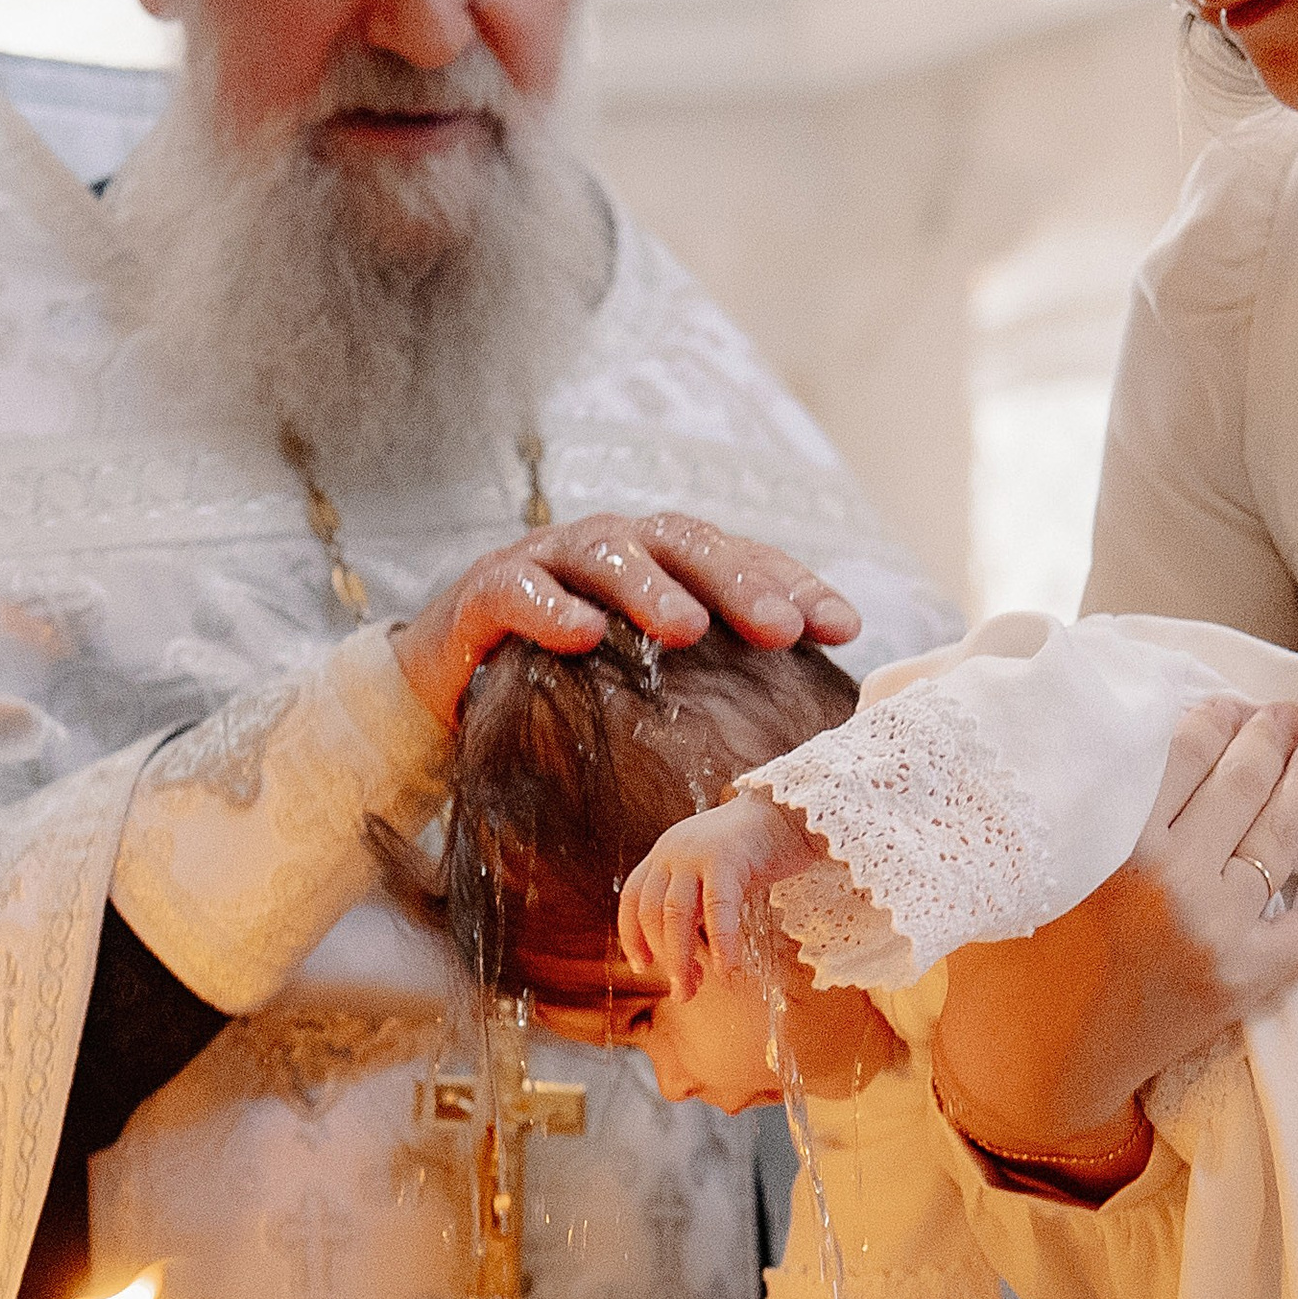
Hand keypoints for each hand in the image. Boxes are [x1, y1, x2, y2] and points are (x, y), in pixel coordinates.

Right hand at [394, 512, 861, 728]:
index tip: (842, 628)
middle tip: (779, 627)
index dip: (794, 585)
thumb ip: (714, 696)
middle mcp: (616, 550)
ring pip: (607, 554)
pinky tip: (581, 632)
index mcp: (668, 568)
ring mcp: (549, 561)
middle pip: (687, 547)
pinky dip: (550, 606)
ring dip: (651, 587)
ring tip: (688, 628)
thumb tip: (811, 751)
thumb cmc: (571, 686)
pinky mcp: (485, 590)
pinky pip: (518, 588)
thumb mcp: (650, 691)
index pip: (743, 562)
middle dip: (738, 582)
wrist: (454, 685)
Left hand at [619, 793, 816, 998]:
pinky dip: (721, 942)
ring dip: (682, 958)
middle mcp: (671, 851)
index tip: (642, 967)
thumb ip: (694, 901)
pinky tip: (727, 968)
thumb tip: (685, 954)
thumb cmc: (756, 850)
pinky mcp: (726, 857)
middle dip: (664, 958)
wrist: (791, 811)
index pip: (633, 900)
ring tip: (693, 987)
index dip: (632, 937)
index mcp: (664, 854)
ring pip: (676, 914)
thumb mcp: (712, 872)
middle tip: (683, 991)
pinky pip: (718, 907)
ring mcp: (696, 852)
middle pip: (652, 913)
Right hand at [932, 694, 1297, 1163]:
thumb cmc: (1021, 960)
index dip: (1218, 718)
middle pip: (1243, 781)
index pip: (1185, 753)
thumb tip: (1107, 734)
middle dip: (1275, 737)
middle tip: (1292, 715)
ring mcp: (1217, 928)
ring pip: (1284, 833)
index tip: (1230, 707)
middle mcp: (1171, 879)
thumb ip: (1067, 806)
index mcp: (1112, 843)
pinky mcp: (1249, 976)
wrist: (1041, 1063)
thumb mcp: (1027, 868)